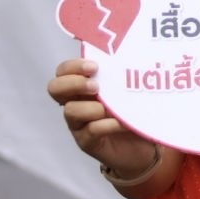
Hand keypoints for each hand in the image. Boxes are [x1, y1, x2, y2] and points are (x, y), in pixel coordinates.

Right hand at [46, 58, 159, 179]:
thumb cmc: (136, 113)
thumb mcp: (132, 91)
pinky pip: (90, 130)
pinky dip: (107, 125)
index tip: (94, 66)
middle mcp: (76, 103)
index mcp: (83, 87)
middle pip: (55, 88)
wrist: (144, 148)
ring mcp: (79, 124)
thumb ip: (127, 75)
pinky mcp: (88, 142)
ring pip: (70, 110)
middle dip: (73, 83)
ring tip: (110, 109)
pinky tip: (123, 123)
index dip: (72, 66)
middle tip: (95, 86)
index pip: (63, 71)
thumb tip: (138, 50)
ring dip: (91, 107)